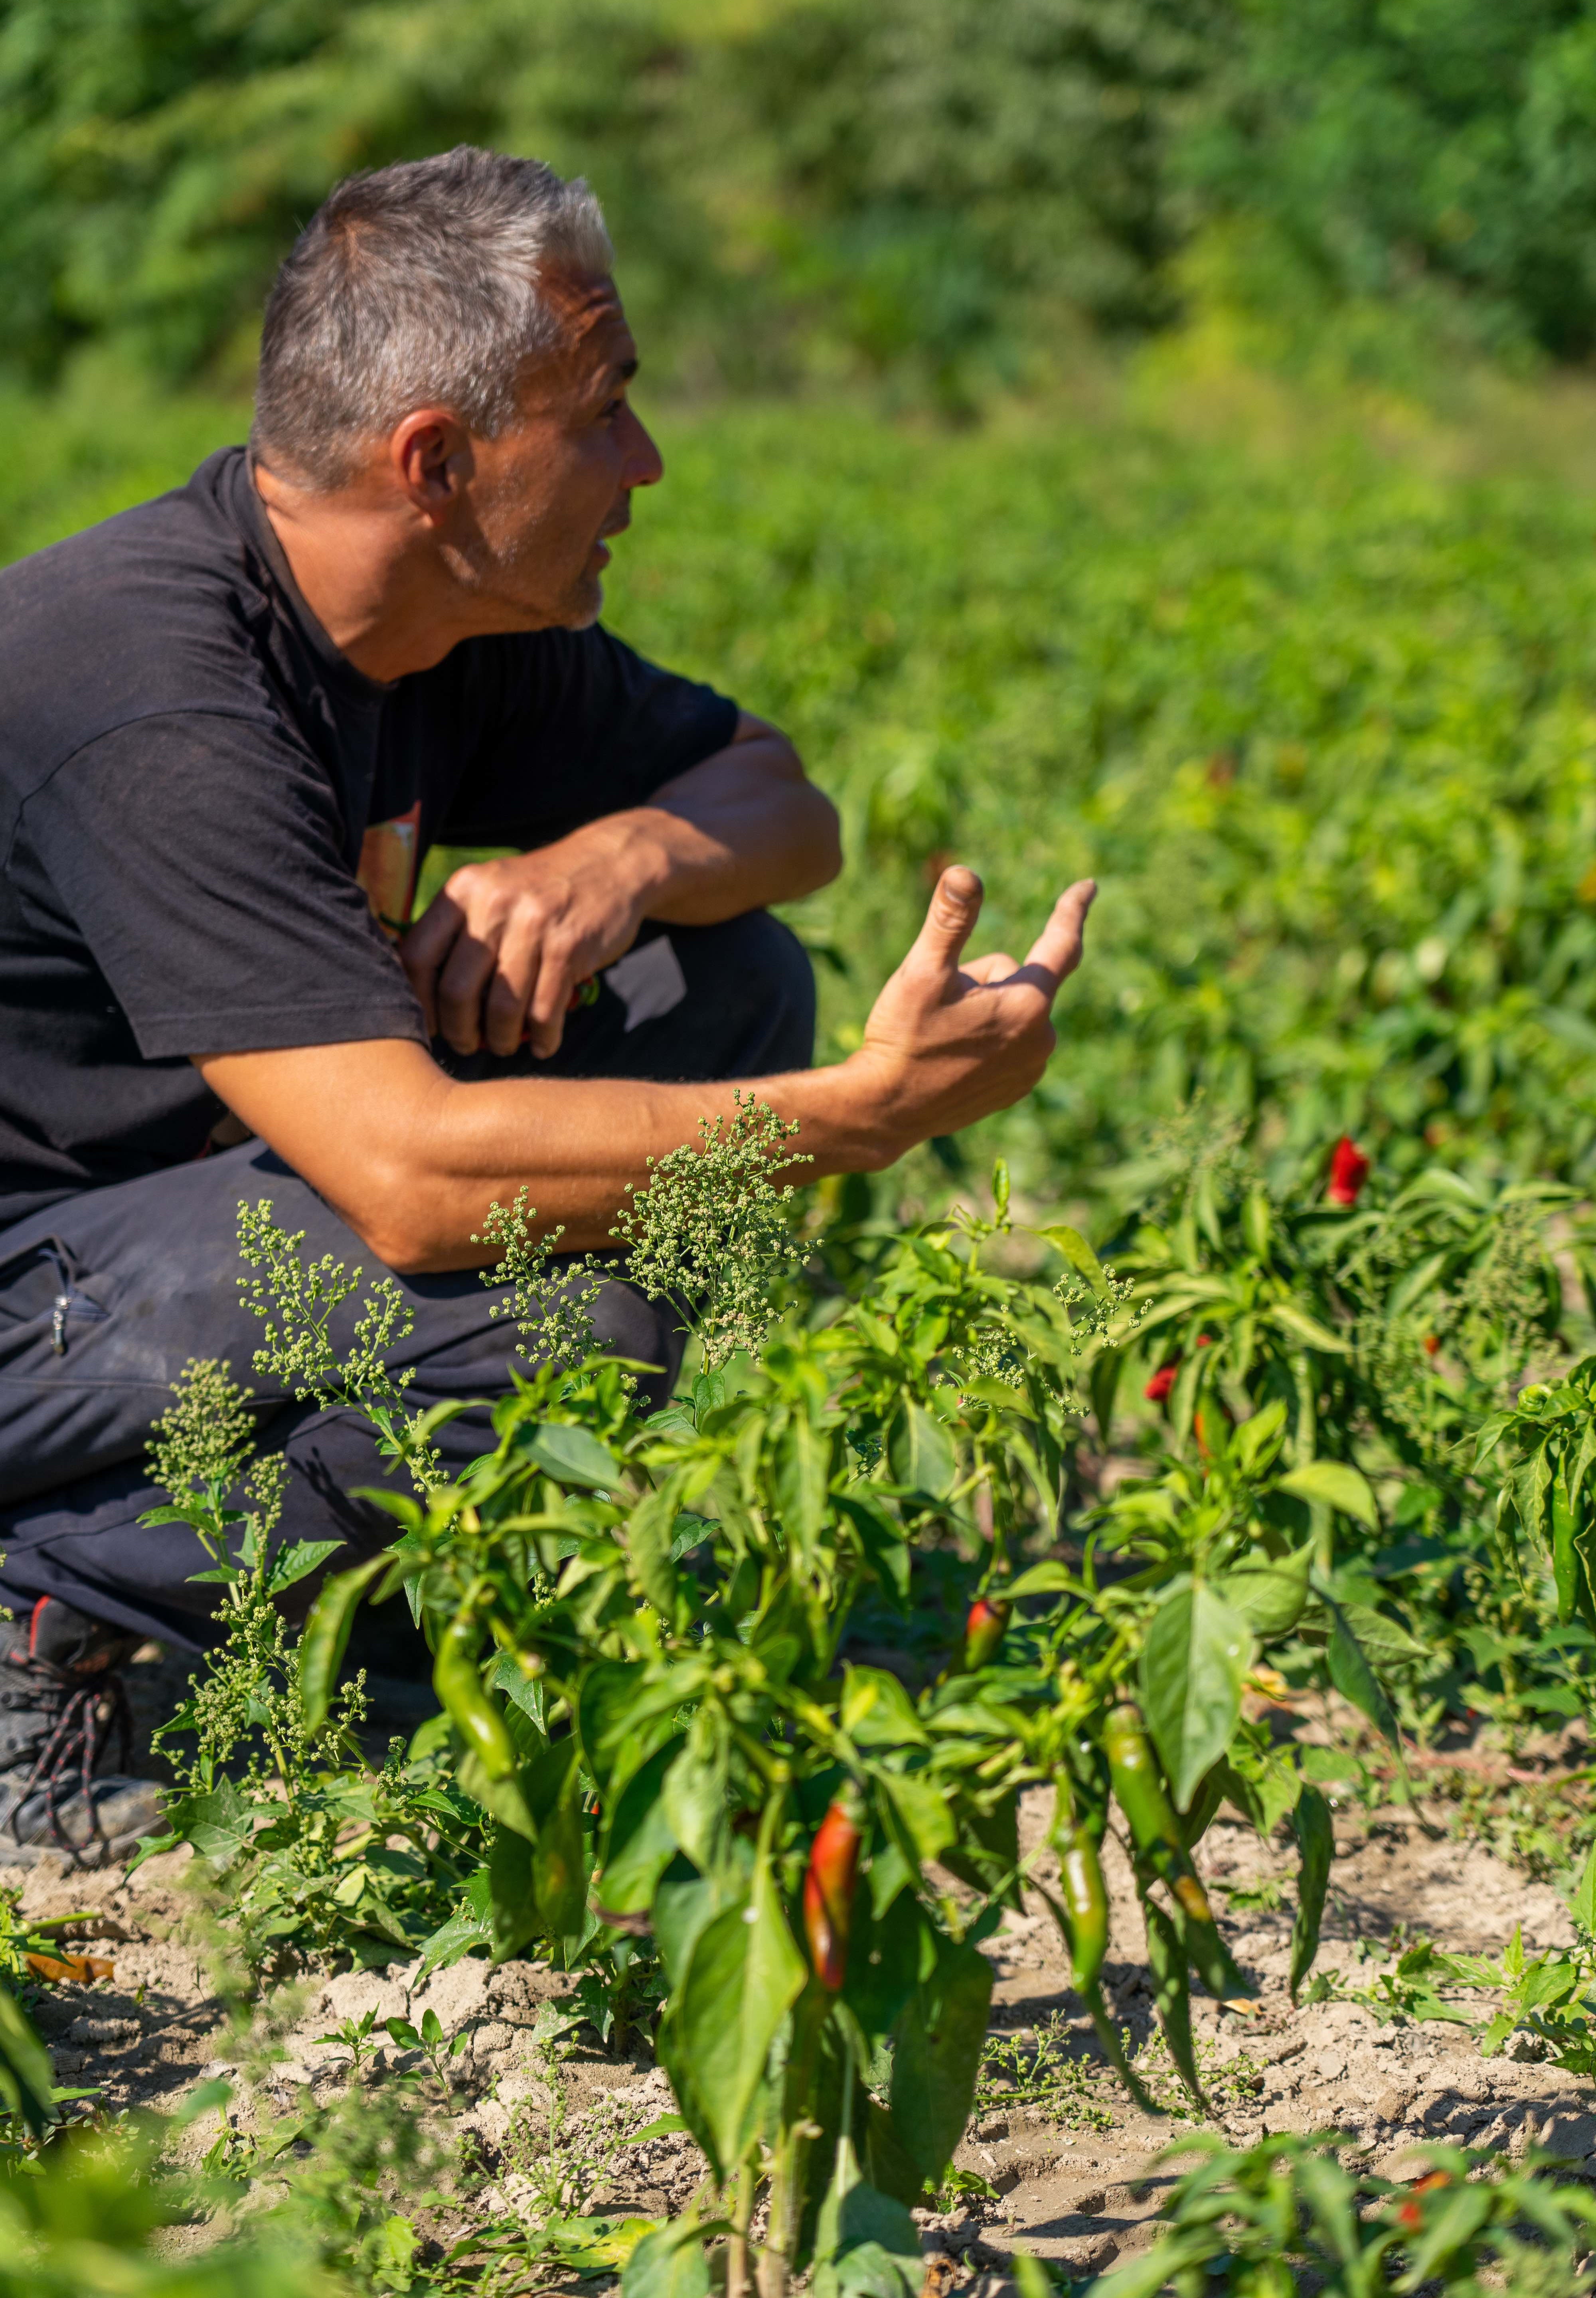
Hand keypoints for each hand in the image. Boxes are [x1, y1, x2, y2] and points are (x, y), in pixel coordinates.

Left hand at [398, 829, 645, 1058]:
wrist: (610, 863)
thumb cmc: (540, 889)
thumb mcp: (491, 889)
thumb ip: (457, 928)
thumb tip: (424, 989)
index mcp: (463, 890)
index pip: (418, 956)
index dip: (418, 1001)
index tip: (429, 1025)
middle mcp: (493, 904)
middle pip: (457, 990)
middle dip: (459, 1032)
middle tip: (467, 1045)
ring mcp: (532, 925)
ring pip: (502, 1007)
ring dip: (501, 1040)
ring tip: (504, 1046)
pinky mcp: (569, 947)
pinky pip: (545, 1010)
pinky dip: (542, 1038)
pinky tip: (542, 1045)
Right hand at [847, 865, 1095, 1156]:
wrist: (887, 1111)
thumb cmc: (903, 1039)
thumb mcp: (922, 972)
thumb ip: (950, 920)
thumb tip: (965, 873)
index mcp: (1028, 1004)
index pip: (1061, 944)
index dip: (1071, 909)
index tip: (1088, 886)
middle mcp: (1042, 1038)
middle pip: (1017, 978)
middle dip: (983, 979)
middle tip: (940, 1006)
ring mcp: (1032, 1068)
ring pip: (1011, 1011)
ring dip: (982, 1010)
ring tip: (942, 1035)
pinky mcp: (1017, 1088)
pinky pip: (1010, 1041)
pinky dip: (985, 1039)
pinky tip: (952, 1057)